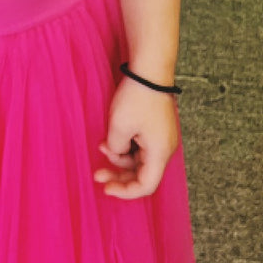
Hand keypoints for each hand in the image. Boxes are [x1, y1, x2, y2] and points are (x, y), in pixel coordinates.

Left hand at [93, 76, 179, 198]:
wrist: (149, 71)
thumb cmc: (137, 97)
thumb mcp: (119, 127)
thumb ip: (116, 149)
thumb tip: (117, 152)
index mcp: (159, 153)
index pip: (145, 185)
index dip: (125, 192)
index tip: (106, 188)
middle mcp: (164, 149)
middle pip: (142, 174)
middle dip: (119, 176)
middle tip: (98, 175)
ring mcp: (161, 139)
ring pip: (139, 160)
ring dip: (119, 158)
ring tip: (101, 146)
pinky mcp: (156, 129)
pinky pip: (140, 147)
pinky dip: (125, 146)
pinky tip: (110, 139)